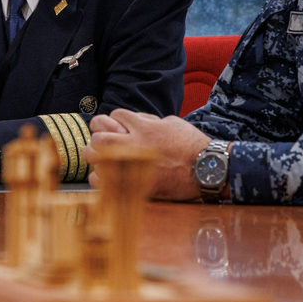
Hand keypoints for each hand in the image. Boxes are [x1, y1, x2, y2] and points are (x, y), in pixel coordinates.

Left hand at [84, 109, 211, 200]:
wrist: (207, 170)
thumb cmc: (191, 145)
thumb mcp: (170, 123)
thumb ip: (147, 121)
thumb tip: (130, 121)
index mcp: (145, 128)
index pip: (115, 115)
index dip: (116, 120)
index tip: (121, 127)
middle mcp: (136, 146)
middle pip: (99, 136)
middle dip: (98, 135)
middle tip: (102, 140)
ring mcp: (133, 167)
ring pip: (96, 157)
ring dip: (96, 155)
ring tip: (102, 157)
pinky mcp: (134, 186)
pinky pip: (102, 181)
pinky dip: (100, 177)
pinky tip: (108, 175)